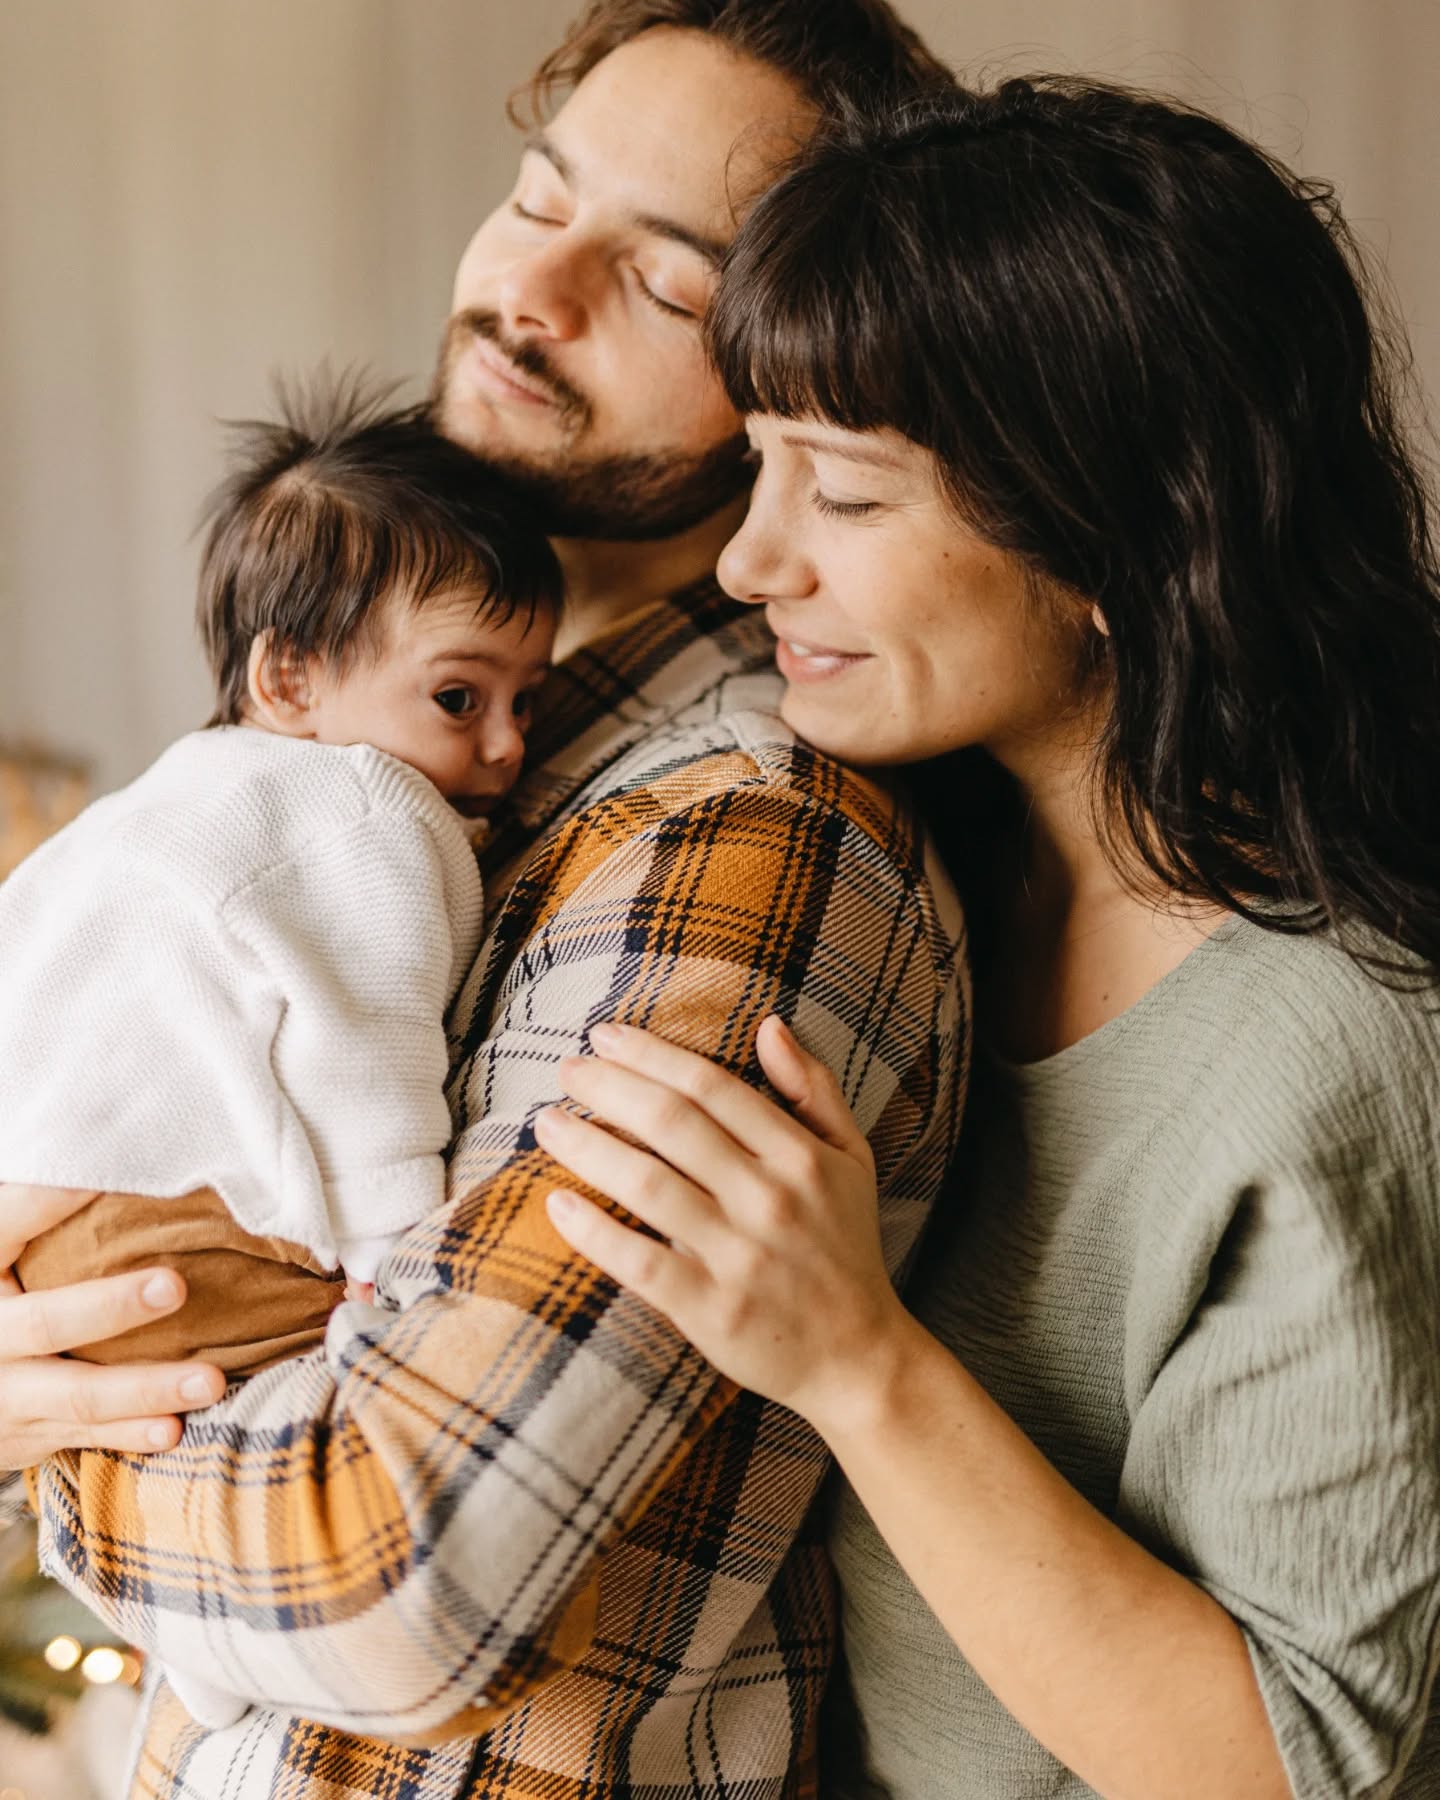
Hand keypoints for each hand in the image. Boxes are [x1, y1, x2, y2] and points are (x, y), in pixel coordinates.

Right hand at [0, 1184, 225, 1469]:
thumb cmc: (1, 1291)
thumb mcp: (3, 1250)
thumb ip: (37, 1208)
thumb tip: (108, 1147)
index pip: (7, 1223)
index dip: (46, 1201)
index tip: (101, 1181)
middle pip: (44, 1323)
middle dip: (108, 1309)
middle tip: (174, 1287)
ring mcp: (5, 1394)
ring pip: (77, 1395)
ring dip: (146, 1389)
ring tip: (210, 1379)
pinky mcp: (26, 1433)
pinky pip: (85, 1435)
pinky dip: (130, 1434)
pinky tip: (173, 1428)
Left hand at [535, 1016, 908, 1432]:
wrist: (856, 1357)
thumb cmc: (844, 1247)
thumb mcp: (852, 1159)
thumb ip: (814, 1088)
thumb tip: (769, 1024)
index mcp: (800, 1156)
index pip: (711, 1086)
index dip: (651, 1054)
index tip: (605, 1035)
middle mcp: (769, 1199)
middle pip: (670, 1122)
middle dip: (607, 1086)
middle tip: (566, 1068)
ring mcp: (739, 1256)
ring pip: (646, 1183)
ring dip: (586, 1146)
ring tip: (547, 1122)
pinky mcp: (711, 1311)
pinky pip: (638, 1262)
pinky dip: (593, 1231)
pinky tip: (556, 1203)